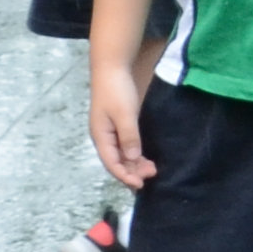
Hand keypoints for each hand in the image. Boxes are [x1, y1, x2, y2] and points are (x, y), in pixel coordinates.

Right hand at [90, 64, 156, 194]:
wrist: (112, 68)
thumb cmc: (116, 90)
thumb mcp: (124, 114)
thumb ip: (129, 136)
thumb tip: (132, 159)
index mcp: (100, 136)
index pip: (111, 163)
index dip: (124, 175)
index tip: (140, 183)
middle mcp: (104, 138)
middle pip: (117, 162)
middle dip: (132, 171)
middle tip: (152, 173)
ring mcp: (111, 132)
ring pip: (122, 155)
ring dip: (135, 164)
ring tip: (152, 169)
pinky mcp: (119, 127)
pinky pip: (126, 147)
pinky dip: (135, 154)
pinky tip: (146, 158)